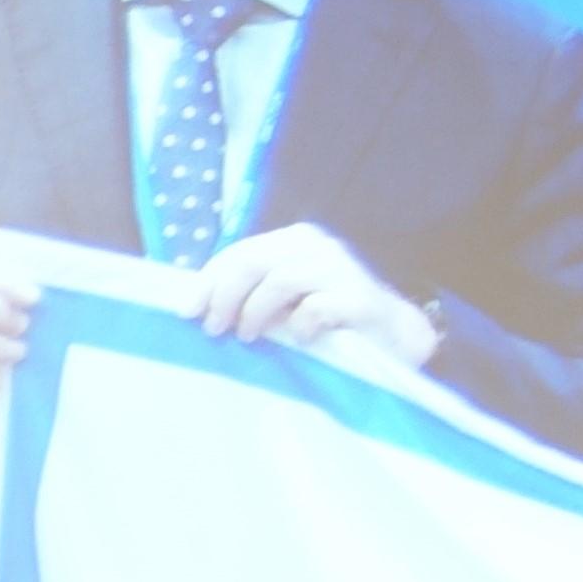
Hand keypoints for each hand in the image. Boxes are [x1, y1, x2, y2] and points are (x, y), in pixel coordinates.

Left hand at [191, 222, 438, 368]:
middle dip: (224, 295)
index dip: (209, 281)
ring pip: (280, 280)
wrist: (394, 336)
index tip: (187, 311)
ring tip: (247, 336)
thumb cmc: (332, 321)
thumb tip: (202, 307)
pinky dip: (299, 327)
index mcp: (294, 241)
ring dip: (255, 312)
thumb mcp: (289, 299)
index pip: (240, 252)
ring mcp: (339, 269)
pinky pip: (315, 309)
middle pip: (253, 261)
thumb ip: (256, 293)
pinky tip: (298, 341)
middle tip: (213, 328)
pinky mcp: (358, 298)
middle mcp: (314, 246)